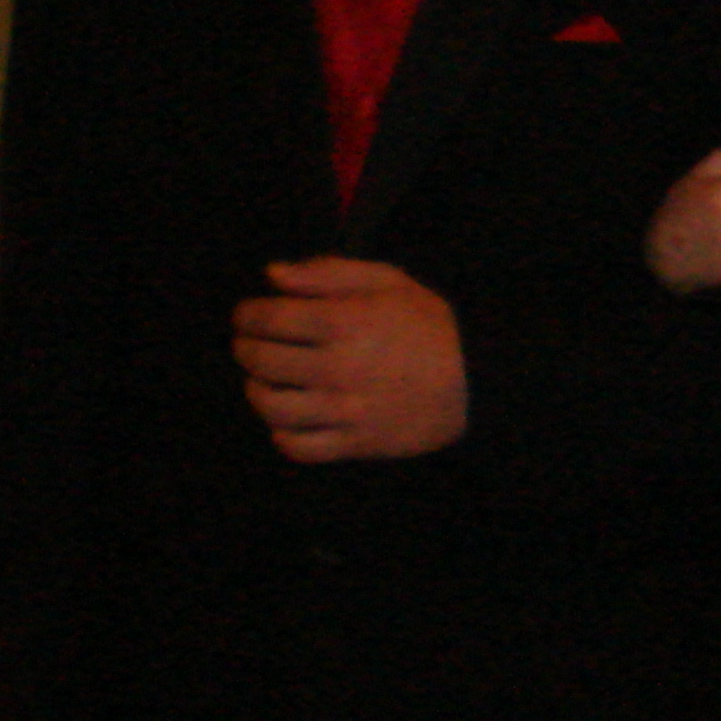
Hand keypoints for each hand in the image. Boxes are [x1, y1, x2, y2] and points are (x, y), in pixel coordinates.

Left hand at [233, 257, 468, 459]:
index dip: (247, 315)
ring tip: (262, 381)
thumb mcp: (389, 281)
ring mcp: (345, 411)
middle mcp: (337, 368)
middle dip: (245, 349)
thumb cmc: (430, 325)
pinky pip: (299, 447)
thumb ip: (328, 273)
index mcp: (344, 322)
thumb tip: (273, 275)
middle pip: (263, 362)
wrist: (476, 381)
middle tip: (247, 344)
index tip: (246, 314)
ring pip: (272, 408)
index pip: (270, 319)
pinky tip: (286, 420)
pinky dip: (281, 435)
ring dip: (256, 392)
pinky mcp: (355, 444)